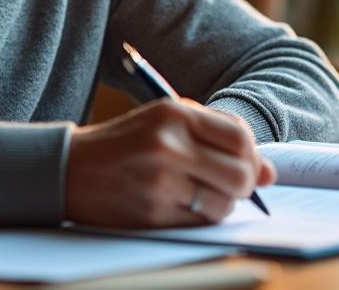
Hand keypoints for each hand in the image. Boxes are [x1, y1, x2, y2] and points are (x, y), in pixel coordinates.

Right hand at [64, 99, 275, 226]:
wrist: (70, 168)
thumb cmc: (128, 142)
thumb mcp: (167, 122)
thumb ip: (218, 136)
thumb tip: (268, 172)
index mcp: (175, 115)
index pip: (240, 138)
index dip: (252, 155)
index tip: (247, 162)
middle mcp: (169, 146)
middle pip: (240, 175)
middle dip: (244, 184)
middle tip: (232, 185)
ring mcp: (160, 183)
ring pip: (224, 204)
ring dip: (222, 204)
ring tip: (202, 193)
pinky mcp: (151, 213)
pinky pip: (199, 222)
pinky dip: (200, 217)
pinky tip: (182, 204)